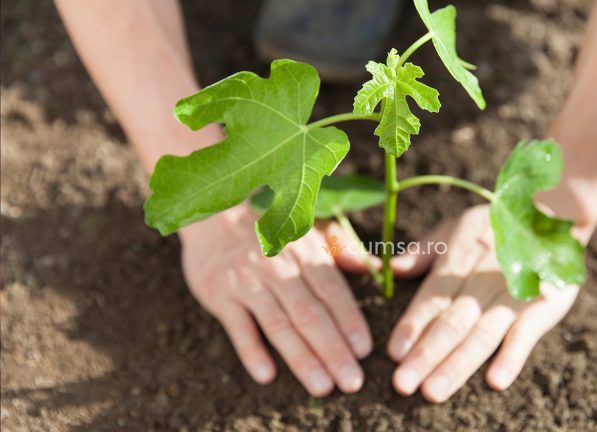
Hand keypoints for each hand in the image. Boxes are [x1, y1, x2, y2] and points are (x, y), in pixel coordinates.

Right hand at [179, 203, 371, 395]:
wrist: (213, 215)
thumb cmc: (271, 229)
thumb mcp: (308, 230)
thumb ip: (341, 249)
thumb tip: (370, 267)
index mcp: (305, 252)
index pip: (332, 291)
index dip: (349, 321)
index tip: (364, 351)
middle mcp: (278, 267)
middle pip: (310, 314)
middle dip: (333, 350)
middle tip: (351, 382)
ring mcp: (247, 281)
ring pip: (278, 324)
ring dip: (301, 358)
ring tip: (321, 386)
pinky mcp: (219, 294)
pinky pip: (237, 326)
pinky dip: (251, 351)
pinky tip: (267, 375)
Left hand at [388, 205, 588, 402]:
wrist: (553, 213)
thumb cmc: (494, 226)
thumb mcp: (455, 229)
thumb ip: (424, 252)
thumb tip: (390, 268)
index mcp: (457, 264)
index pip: (431, 299)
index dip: (412, 326)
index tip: (393, 353)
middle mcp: (482, 283)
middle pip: (451, 324)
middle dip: (426, 355)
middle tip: (403, 384)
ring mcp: (513, 297)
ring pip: (481, 335)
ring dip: (457, 365)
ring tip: (434, 390)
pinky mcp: (543, 307)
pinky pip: (526, 335)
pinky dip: (512, 357)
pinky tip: (496, 381)